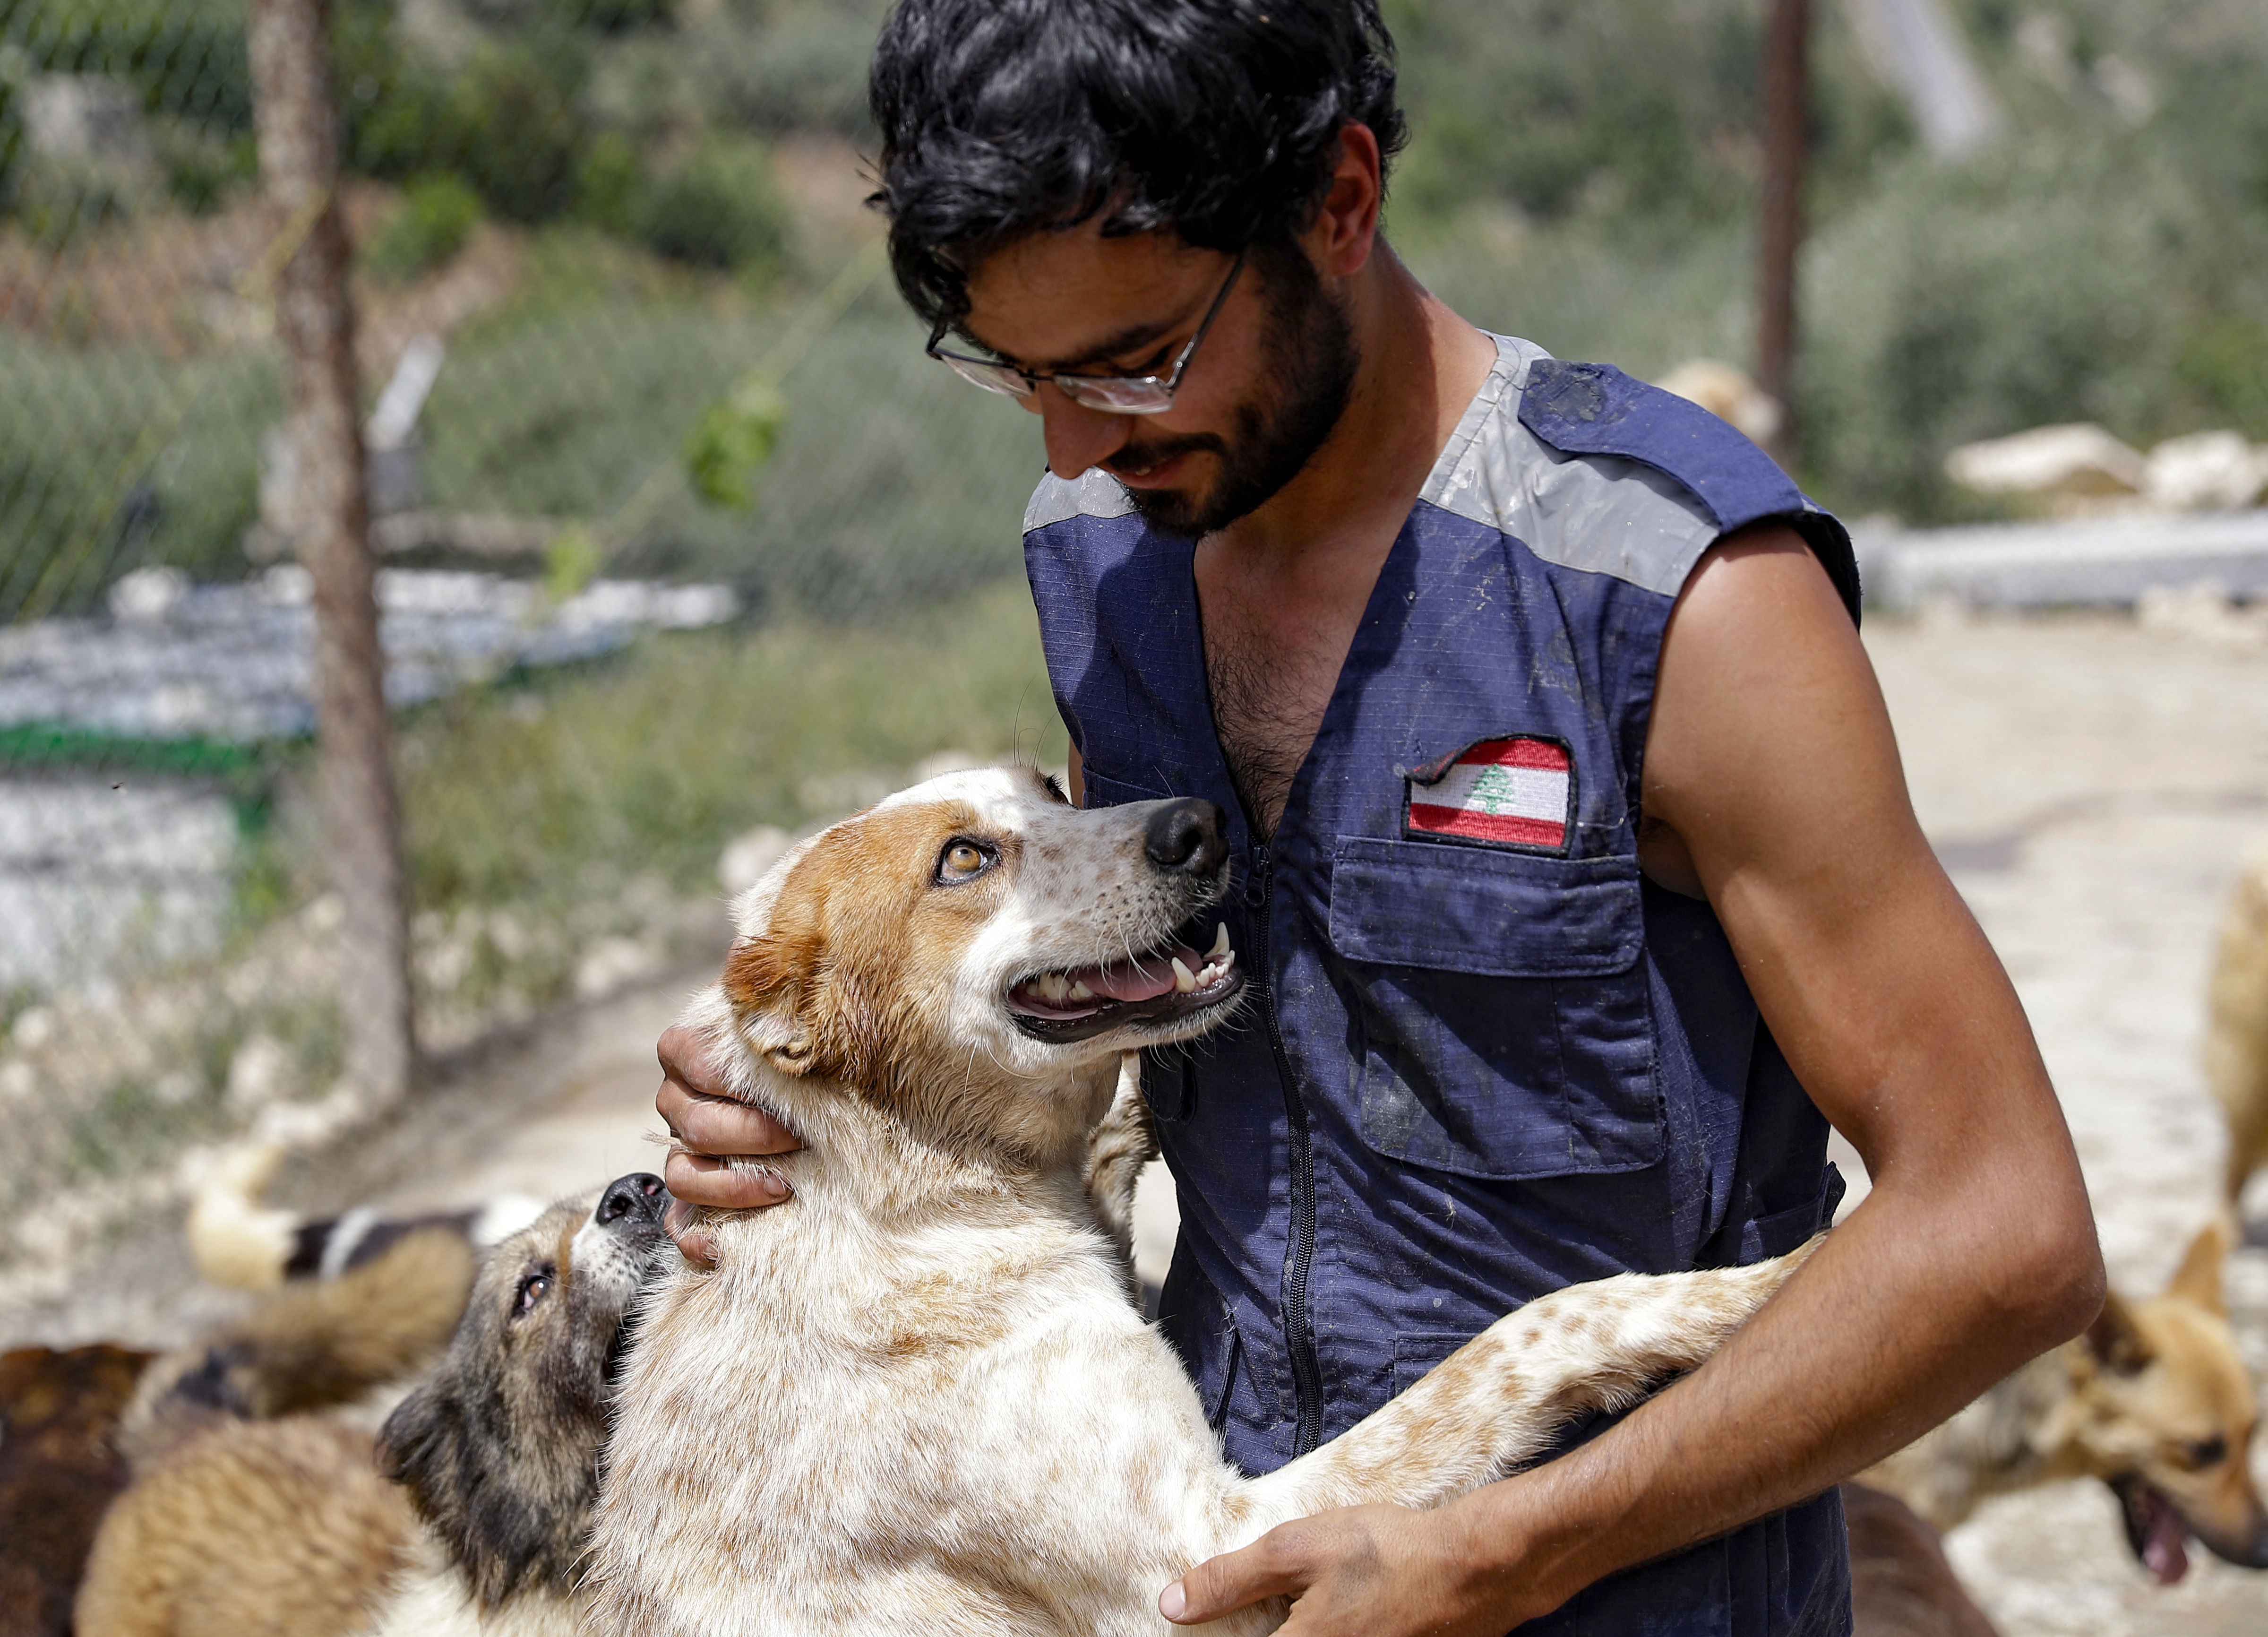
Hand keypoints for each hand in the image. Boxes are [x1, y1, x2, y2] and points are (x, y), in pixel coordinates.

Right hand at [654, 1022, 802, 1265]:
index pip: (700, 1067)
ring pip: (682, 1176)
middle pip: (696, 1126)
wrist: (817, 1065)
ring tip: (785, 1185)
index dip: (747, 1090)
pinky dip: (698, 1238)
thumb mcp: (795, 1013)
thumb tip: (800, 1025)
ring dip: (734, 1187)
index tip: (795, 1099)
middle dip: (754, 1138)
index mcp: (687, 1048)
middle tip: (802, 1141)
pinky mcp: (695, 1189)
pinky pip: (679, 1221)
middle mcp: (677, 1097)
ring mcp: (683, 1146)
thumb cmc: (806, 1035)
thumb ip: (787, 1014)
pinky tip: (726, 1247)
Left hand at [1160, 1502, 1541, 1636]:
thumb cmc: (1386, 1554)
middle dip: (1263, 1627)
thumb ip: (1231, 1580)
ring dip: (1294, 1625)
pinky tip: (1340, 1608)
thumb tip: (1172, 1604)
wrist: (1474, 1569)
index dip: (1219, 1631)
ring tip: (1307, 1602)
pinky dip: (1325, 1629)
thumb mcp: (1297, 1550)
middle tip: (1262, 1606)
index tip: (1199, 1622)